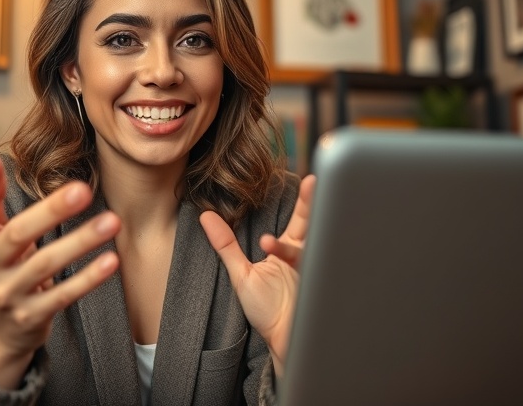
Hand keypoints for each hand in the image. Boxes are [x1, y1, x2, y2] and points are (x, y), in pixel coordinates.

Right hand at [0, 154, 119, 388]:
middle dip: (51, 210)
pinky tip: (112, 260)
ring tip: (112, 221)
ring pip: (46, 264)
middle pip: (18, 233)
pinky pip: (63, 294)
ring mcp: (9, 293)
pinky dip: (88, 278)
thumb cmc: (4, 270)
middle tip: (84, 189)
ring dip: (81, 241)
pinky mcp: (31, 316)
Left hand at [200, 175, 315, 377]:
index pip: (299, 219)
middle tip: (315, 182)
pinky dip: (298, 266)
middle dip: (314, 204)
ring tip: (266, 244)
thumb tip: (205, 215)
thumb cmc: (266, 311)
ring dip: (291, 246)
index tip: (309, 179)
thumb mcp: (241, 274)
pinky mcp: (317, 287)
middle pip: (312, 224)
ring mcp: (313, 272)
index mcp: (288, 249)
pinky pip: (312, 272)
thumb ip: (226, 245)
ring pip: (310, 248)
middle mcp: (304, 256)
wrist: (284, 342)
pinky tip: (280, 264)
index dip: (306, 200)